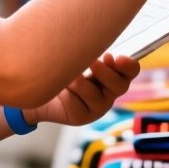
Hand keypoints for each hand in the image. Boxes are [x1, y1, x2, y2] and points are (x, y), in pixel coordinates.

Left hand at [23, 54, 140, 127]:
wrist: (37, 87)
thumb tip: (100, 49)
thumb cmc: (61, 65)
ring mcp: (98, 107)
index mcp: (113, 73)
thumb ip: (90, 51)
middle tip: (92, 62)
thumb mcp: (77, 54)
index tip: (117, 58)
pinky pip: (77, 103)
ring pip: (95, 95)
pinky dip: (66, 93)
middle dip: (105, 73)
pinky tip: (58, 89)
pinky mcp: (82, 117)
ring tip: (64, 75)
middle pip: (120, 85)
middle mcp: (109, 91)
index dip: (128, 65)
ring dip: (78, 81)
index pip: (131, 70)